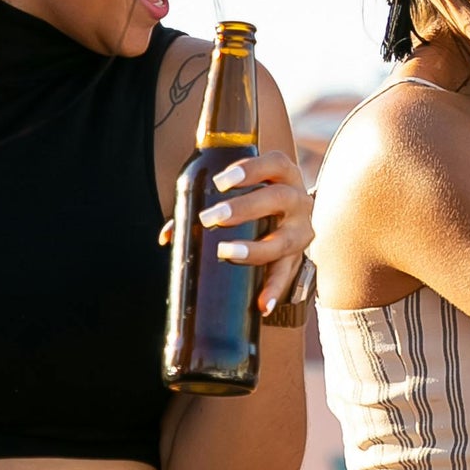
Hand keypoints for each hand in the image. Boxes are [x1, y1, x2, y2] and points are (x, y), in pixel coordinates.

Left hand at [198, 150, 315, 315]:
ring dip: (256, 249)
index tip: (220, 182)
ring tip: (227, 253)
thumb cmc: (253, 202)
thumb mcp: (238, 195)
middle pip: (278, 199)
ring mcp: (301, 229)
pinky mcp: (298, 257)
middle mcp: (298, 200)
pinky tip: (263, 304)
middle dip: (244, 208)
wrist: (288, 219)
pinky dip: (275, 289)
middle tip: (210, 218)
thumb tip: (168, 236)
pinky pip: (287, 274)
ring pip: (285, 239)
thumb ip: (201, 208)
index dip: (250, 170)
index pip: (274, 164)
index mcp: (283, 176)